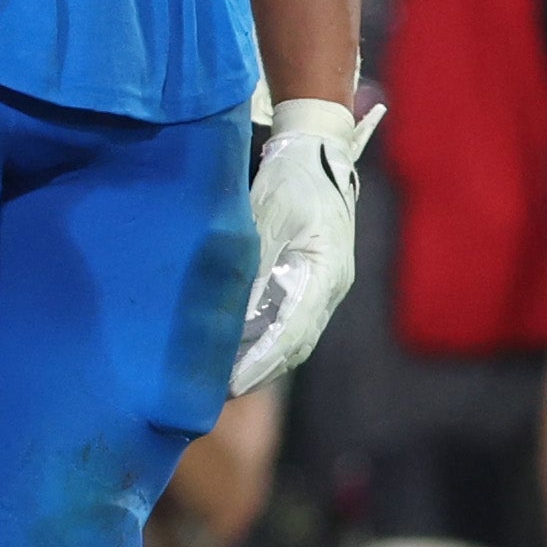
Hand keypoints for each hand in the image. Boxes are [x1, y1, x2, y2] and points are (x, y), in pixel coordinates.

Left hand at [230, 97, 379, 395]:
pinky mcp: (313, 282)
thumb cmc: (291, 178)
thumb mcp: (265, 216)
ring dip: (260, 362)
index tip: (231, 384)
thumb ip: (252, 265)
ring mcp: (325, 287)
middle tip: (216, 394)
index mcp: (324, 271)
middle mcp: (329, 287)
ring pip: (293, 339)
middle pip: (295, 344)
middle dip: (258, 371)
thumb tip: (232, 315)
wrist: (317, 151)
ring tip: (220, 382)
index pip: (292, 330)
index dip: (260, 360)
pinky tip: (234, 353)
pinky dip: (263, 342)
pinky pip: (290, 323)